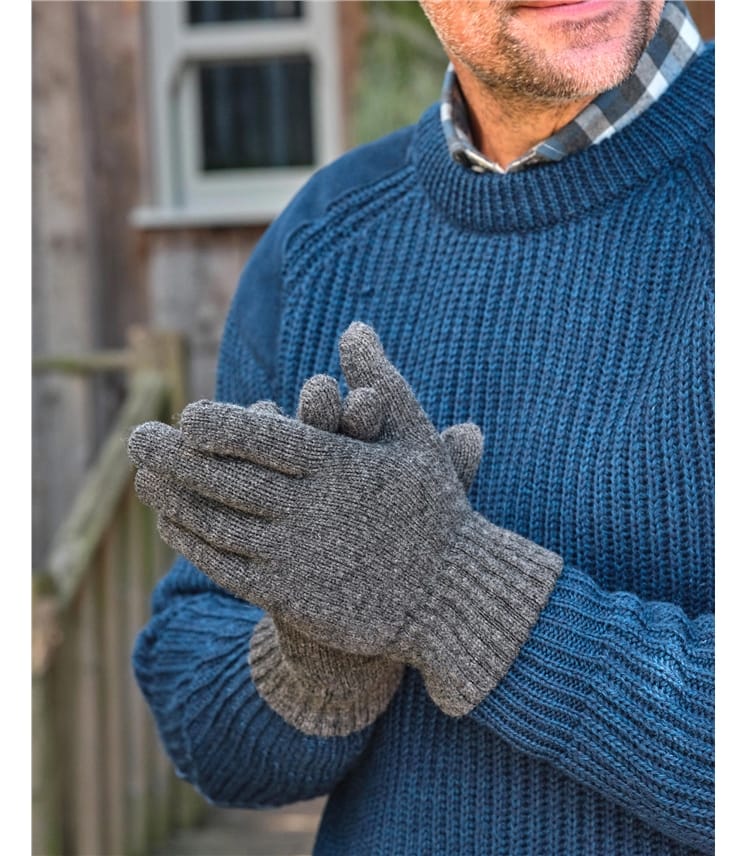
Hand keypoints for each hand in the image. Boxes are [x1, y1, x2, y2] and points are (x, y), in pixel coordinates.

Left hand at [129, 323, 560, 715]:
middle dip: (176, 456)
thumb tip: (355, 327)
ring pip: (220, 524)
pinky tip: (174, 528)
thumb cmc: (437, 513)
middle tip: (136, 436)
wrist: (451, 598)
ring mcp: (298, 556)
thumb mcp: (418, 439)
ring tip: (143, 479)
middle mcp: (312, 509)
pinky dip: (195, 546)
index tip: (188, 415)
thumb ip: (381, 382)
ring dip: (175, 499)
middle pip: (228, 478)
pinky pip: (228, 568)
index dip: (221, 425)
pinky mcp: (291, 596)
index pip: (267, 437)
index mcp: (342, 466)